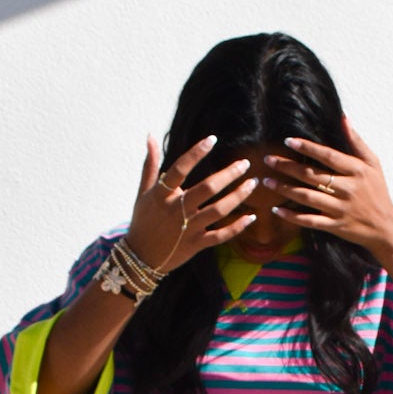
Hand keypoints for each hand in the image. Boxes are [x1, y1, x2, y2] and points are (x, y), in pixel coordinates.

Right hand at [126, 134, 258, 272]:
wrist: (140, 257)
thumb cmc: (143, 220)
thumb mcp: (143, 192)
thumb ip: (150, 165)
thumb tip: (150, 136)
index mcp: (162, 195)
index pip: (179, 169)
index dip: (195, 153)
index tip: (212, 139)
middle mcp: (176, 210)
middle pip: (207, 189)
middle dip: (228, 175)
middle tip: (245, 163)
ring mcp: (187, 228)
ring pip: (218, 211)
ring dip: (238, 197)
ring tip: (252, 183)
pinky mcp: (196, 244)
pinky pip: (220, 236)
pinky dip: (237, 228)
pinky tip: (252, 217)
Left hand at [262, 114, 392, 258]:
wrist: (385, 226)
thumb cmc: (378, 191)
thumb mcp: (373, 163)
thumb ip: (356, 141)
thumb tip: (343, 118)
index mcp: (357, 171)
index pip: (328, 156)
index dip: (307, 148)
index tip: (288, 141)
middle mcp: (348, 189)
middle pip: (313, 175)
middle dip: (288, 167)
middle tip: (268, 160)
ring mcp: (340, 209)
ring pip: (308, 197)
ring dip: (285, 190)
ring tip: (267, 182)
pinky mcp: (335, 226)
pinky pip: (310, 221)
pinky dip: (293, 217)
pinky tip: (277, 210)